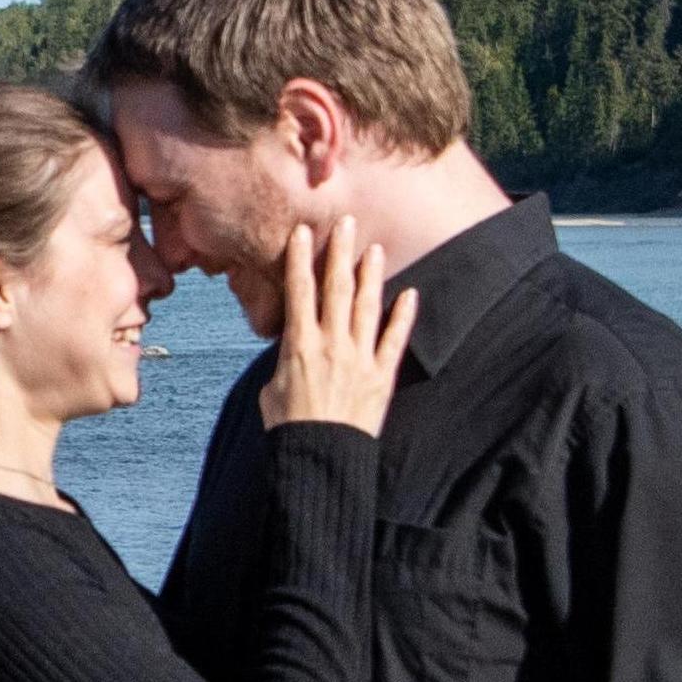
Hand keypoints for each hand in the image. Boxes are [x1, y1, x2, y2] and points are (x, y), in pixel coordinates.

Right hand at [259, 214, 418, 434]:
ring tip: (374, 248)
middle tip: (346, 223)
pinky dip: (403, 316)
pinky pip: (394, 340)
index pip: (299, 293)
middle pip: (335, 289)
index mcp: (299, 347)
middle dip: (339, 253)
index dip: (299, 260)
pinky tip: (409, 294)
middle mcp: (331, 345)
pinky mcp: (381, 376)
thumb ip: (286, 363)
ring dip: (370, 274)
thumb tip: (293, 351)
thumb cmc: (288, 429)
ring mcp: (359, 358)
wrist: (319, 459)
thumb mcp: (272, 392)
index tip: (302, 232)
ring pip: (366, 306)